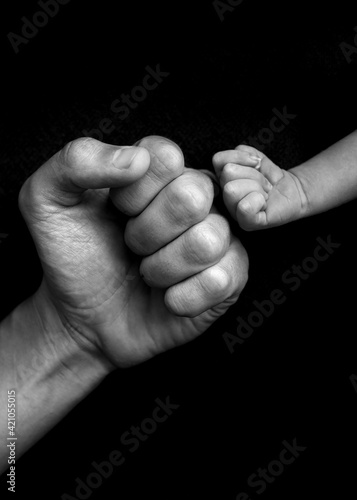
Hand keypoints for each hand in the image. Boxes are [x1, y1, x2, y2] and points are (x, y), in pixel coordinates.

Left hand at [19, 136, 247, 368]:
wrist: (83, 317)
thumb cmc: (73, 255)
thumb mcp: (48, 201)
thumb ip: (76, 162)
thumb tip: (136, 159)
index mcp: (159, 171)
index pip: (165, 157)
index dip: (131, 193)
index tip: (116, 211)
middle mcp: (196, 197)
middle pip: (192, 196)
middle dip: (145, 233)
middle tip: (131, 246)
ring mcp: (218, 237)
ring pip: (207, 241)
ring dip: (162, 267)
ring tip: (147, 271)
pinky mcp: (229, 278)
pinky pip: (221, 280)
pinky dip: (182, 297)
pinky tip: (167, 298)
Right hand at [213, 144, 307, 229]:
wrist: (291, 192)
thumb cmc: (269, 177)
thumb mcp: (254, 157)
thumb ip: (241, 152)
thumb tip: (249, 162)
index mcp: (221, 180)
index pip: (218, 160)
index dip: (241, 158)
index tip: (256, 166)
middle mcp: (223, 196)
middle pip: (228, 172)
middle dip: (253, 174)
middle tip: (262, 183)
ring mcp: (233, 212)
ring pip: (233, 189)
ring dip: (257, 187)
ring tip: (264, 193)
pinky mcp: (246, 224)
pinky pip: (244, 208)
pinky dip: (258, 201)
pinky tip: (263, 203)